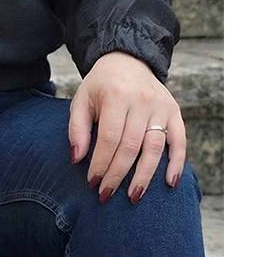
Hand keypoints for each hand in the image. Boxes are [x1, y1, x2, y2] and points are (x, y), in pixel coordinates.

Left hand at [68, 51, 186, 202]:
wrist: (126, 60)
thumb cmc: (100, 86)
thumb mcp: (82, 99)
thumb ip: (77, 128)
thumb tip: (77, 159)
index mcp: (115, 95)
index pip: (110, 138)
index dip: (101, 163)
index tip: (92, 182)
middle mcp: (141, 101)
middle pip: (131, 146)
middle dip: (118, 174)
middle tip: (106, 194)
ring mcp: (160, 107)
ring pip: (155, 148)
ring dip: (145, 176)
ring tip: (133, 196)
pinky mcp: (174, 111)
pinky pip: (179, 141)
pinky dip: (177, 163)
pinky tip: (169, 183)